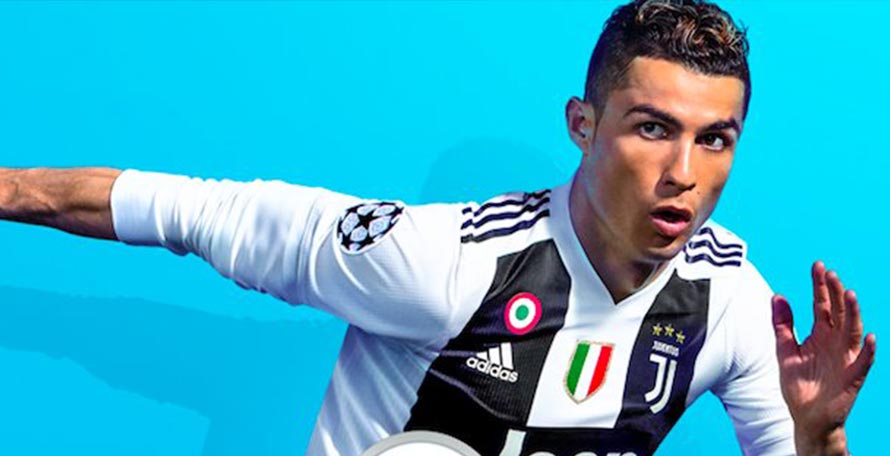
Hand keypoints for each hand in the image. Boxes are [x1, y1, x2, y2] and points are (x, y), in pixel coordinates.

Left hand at [771, 261, 876, 455]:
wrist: (806, 416)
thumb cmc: (799, 384)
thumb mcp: (784, 351)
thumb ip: (782, 325)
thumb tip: (778, 296)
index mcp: (820, 334)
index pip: (822, 304)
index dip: (820, 286)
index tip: (817, 265)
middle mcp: (835, 342)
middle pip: (839, 312)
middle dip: (836, 292)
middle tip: (831, 273)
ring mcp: (845, 358)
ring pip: (853, 331)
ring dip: (854, 313)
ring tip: (850, 293)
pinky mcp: (852, 377)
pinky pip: (864, 363)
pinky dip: (869, 351)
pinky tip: (872, 338)